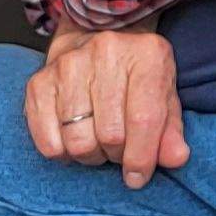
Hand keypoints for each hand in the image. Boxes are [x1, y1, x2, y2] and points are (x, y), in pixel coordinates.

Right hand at [25, 26, 189, 187]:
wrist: (93, 37)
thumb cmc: (135, 75)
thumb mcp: (163, 95)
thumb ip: (171, 130)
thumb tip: (176, 159)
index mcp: (146, 54)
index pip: (144, 119)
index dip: (142, 157)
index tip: (138, 177)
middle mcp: (105, 53)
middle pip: (110, 135)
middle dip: (117, 156)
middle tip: (118, 150)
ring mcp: (68, 66)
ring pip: (78, 142)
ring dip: (90, 156)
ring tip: (98, 144)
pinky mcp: (39, 83)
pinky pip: (48, 142)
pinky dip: (62, 154)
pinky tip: (73, 141)